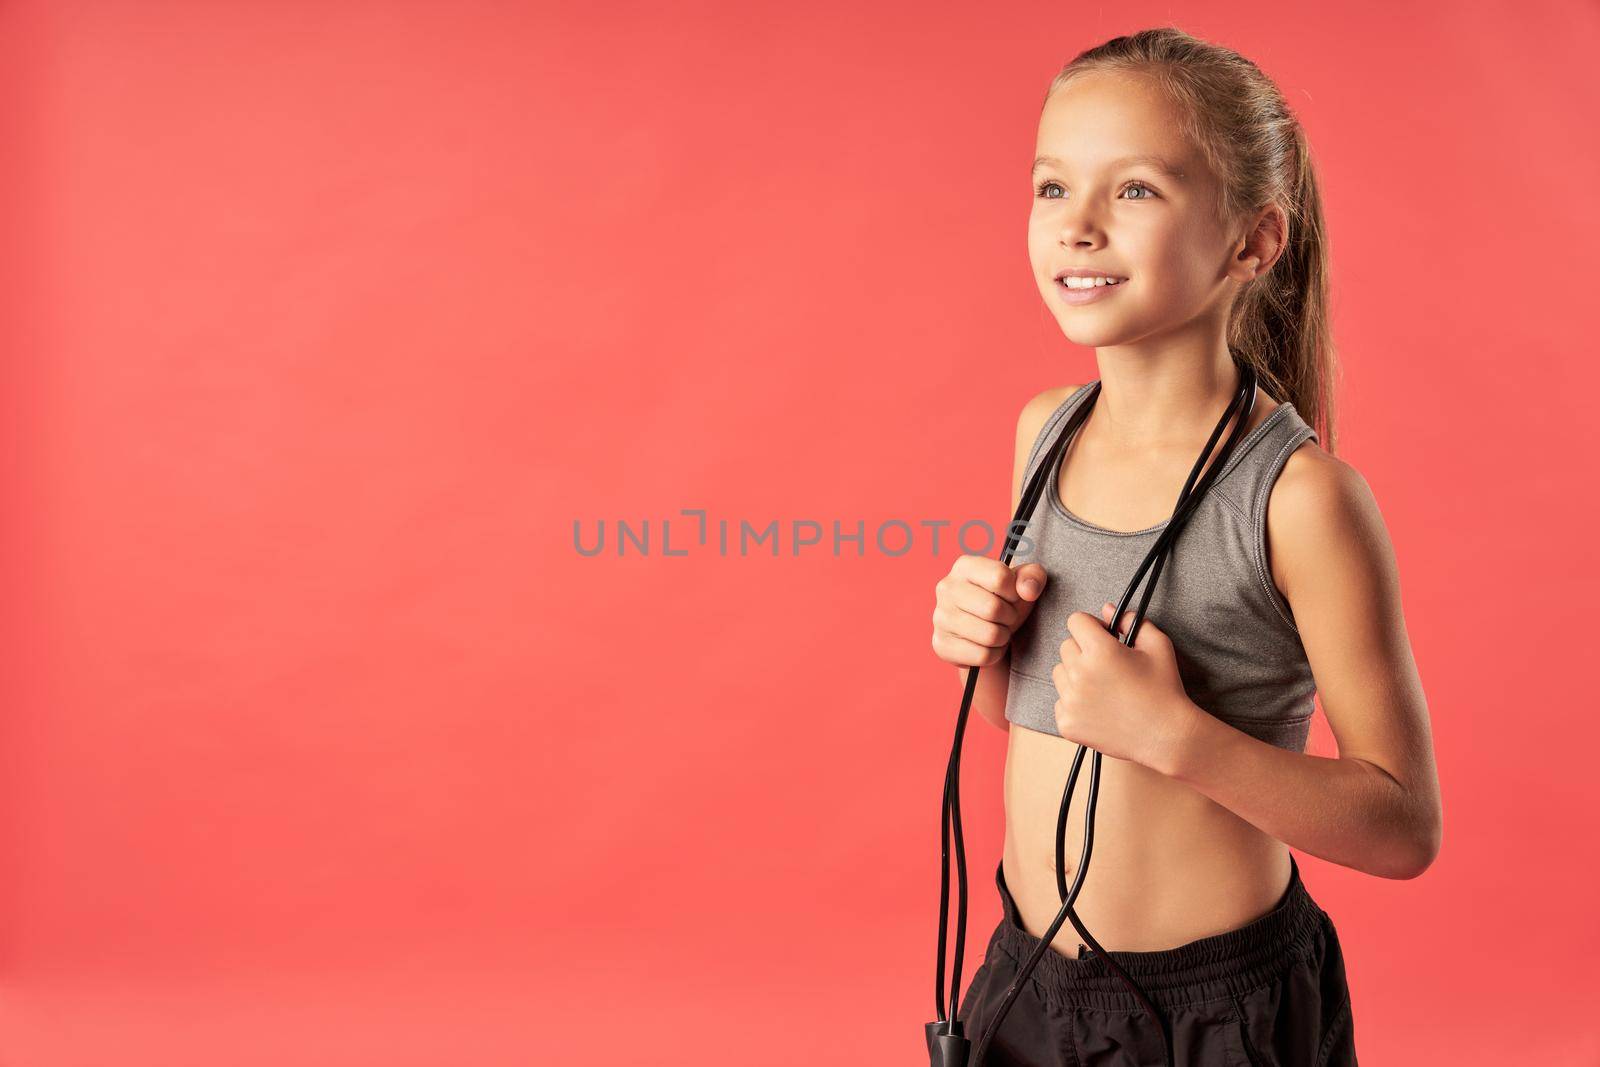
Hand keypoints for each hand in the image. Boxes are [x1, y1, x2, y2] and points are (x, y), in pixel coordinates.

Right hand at [931, 556, 1049, 668]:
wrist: (988, 632)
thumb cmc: (1005, 602)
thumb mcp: (1023, 584)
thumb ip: (1033, 576)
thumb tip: (1028, 591)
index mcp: (964, 566)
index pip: (1000, 577)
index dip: (1014, 592)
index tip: (1011, 596)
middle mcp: (946, 588)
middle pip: (993, 608)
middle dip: (1009, 617)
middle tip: (1006, 617)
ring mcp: (940, 617)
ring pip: (989, 635)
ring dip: (1003, 637)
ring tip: (997, 630)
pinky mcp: (941, 645)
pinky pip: (981, 656)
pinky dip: (993, 655)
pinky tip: (987, 645)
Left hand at [1051, 601, 1198, 771]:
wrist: (1166, 736)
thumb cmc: (1164, 689)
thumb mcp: (1157, 646)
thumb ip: (1131, 621)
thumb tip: (1106, 609)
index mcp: (1100, 651)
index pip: (1075, 621)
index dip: (1090, 625)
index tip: (1103, 636)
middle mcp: (1080, 674)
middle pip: (1066, 646)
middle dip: (1083, 649)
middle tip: (1107, 665)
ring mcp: (1071, 701)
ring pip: (1060, 673)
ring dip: (1075, 674)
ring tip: (1103, 687)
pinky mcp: (1067, 723)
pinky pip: (1060, 701)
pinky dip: (1075, 703)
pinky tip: (1099, 708)